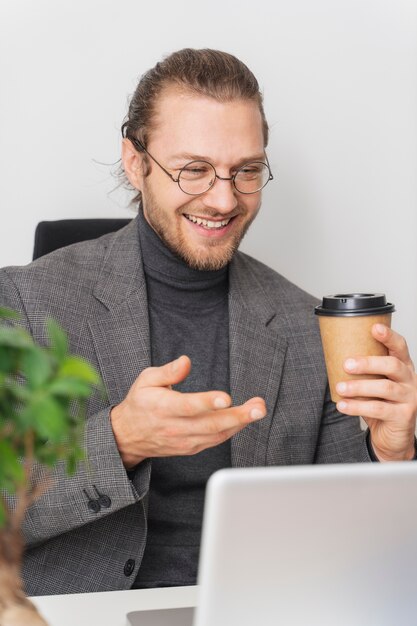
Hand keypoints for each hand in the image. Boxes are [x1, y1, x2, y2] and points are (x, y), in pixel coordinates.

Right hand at [110, 355, 266, 468]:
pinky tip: (245, 418)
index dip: (207, 403)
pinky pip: (216, 440)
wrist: (128, 435)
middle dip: (238, 416)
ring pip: (217, 434)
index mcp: (162, 407)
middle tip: (258, 407)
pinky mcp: (191, 447)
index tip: (225, 398)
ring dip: (241, 422)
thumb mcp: (146, 380)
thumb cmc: (141, 402)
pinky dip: (232, 430)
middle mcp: (175, 427)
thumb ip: (168, 371)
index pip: (188, 406)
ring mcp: (185, 440)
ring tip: (257, 409)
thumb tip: (186, 361)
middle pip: (210, 424)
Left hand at [335, 324, 416, 460]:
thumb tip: (333, 357)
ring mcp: (409, 398)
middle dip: (368, 362)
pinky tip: (342, 405)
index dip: (389, 336)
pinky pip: (379, 409)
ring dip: (359, 387)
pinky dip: (357, 407)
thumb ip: (363, 372)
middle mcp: (409, 380)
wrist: (392, 437)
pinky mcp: (404, 416)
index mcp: (403, 367)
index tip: (374, 327)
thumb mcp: (374, 384)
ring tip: (340, 387)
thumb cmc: (381, 405)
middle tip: (346, 364)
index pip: (399, 347)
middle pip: (392, 365)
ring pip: (384, 387)